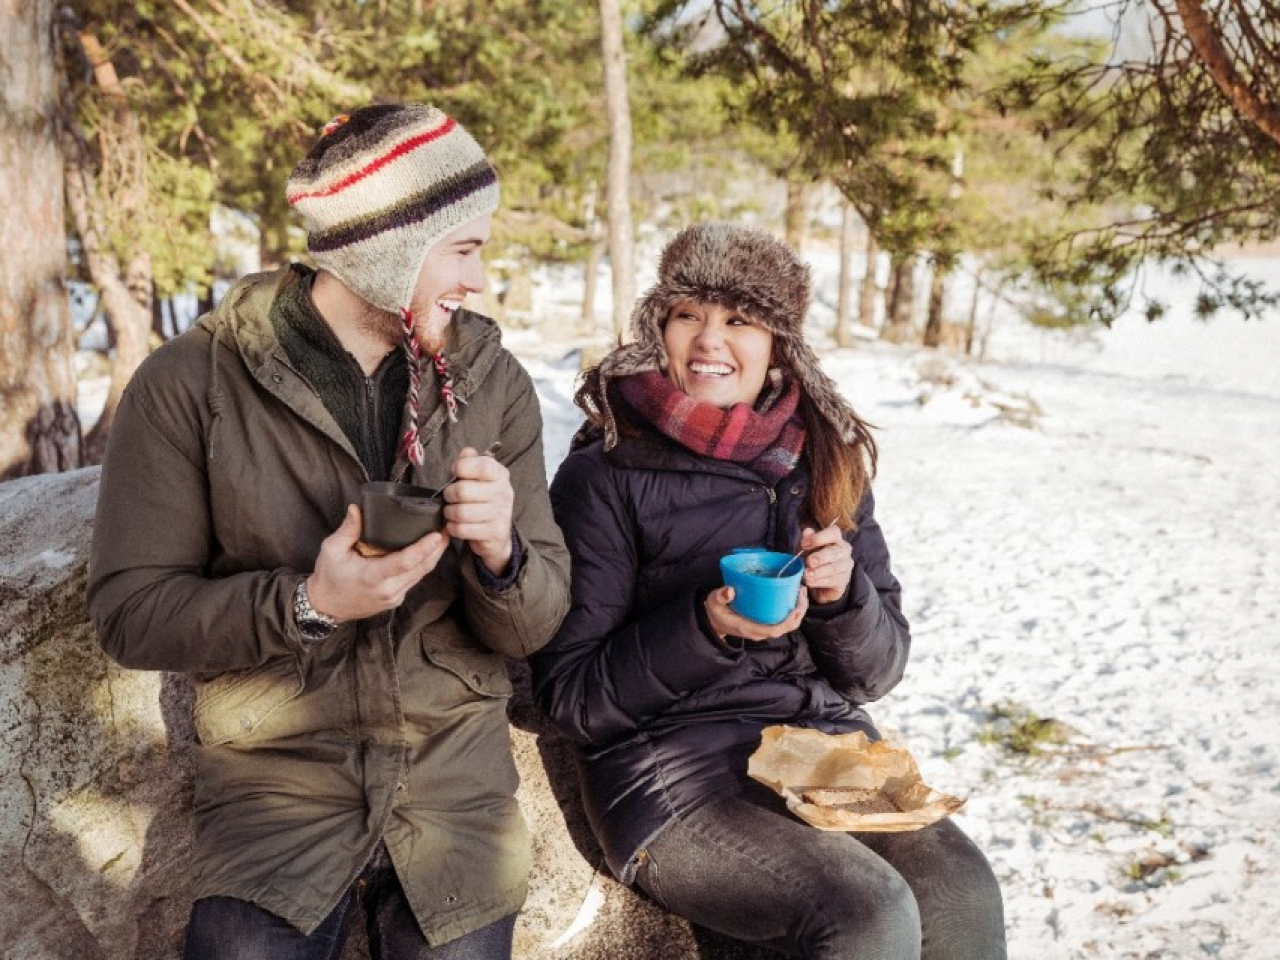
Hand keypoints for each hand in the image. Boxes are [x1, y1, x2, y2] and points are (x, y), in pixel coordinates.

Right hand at [306, 504, 449, 620]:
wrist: (326, 607)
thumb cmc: (328, 577)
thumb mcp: (332, 550)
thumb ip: (348, 529)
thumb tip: (357, 508)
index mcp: (372, 577)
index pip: (405, 562)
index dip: (424, 548)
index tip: (437, 534)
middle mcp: (388, 589)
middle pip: (421, 568)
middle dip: (438, 548)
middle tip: (448, 526)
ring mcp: (394, 597)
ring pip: (421, 575)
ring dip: (434, 556)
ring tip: (443, 535)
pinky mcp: (396, 599)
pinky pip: (415, 579)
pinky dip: (423, 564)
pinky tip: (428, 551)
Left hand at [443, 445, 513, 575]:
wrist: (496, 533)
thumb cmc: (482, 499)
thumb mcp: (477, 478)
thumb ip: (470, 462)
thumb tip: (466, 452)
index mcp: (500, 475)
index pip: (483, 466)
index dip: (462, 467)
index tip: (454, 472)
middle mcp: (504, 492)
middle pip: (464, 490)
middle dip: (449, 494)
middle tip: (448, 497)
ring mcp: (501, 514)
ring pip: (461, 512)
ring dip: (449, 512)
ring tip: (450, 511)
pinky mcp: (494, 532)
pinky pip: (463, 529)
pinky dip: (453, 528)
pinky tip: (455, 525)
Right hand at [704, 586, 808, 642]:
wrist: (713, 621)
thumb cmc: (715, 611)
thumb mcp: (714, 602)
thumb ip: (720, 596)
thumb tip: (730, 590)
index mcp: (749, 628)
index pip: (774, 630)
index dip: (788, 621)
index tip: (796, 605)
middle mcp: (759, 631)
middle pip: (786, 628)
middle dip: (798, 612)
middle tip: (801, 591)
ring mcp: (763, 629)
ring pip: (787, 624)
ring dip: (797, 610)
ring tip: (800, 591)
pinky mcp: (764, 623)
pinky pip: (782, 620)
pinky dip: (791, 610)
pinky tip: (792, 595)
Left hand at [800, 523, 852, 604]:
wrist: (819, 581)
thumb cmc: (813, 559)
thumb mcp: (806, 549)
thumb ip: (807, 540)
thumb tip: (807, 531)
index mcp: (835, 538)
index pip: (833, 532)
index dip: (819, 537)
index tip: (804, 544)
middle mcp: (844, 550)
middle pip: (834, 552)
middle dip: (820, 557)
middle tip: (809, 562)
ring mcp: (846, 566)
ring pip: (834, 568)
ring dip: (818, 572)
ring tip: (806, 574)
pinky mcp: (843, 581)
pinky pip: (832, 581)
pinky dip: (819, 581)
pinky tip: (810, 582)